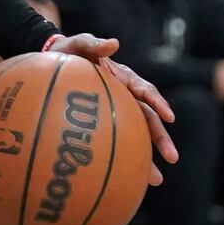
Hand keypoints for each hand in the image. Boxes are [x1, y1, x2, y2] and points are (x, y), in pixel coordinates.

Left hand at [47, 34, 180, 184]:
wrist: (51, 62)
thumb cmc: (67, 52)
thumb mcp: (78, 44)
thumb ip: (93, 43)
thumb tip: (113, 43)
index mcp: (123, 78)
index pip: (145, 91)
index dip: (158, 103)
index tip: (168, 117)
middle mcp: (124, 97)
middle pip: (147, 120)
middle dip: (161, 139)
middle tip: (172, 157)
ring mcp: (114, 112)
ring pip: (135, 137)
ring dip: (147, 158)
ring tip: (155, 180)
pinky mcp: (102, 124)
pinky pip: (113, 142)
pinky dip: (120, 159)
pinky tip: (123, 180)